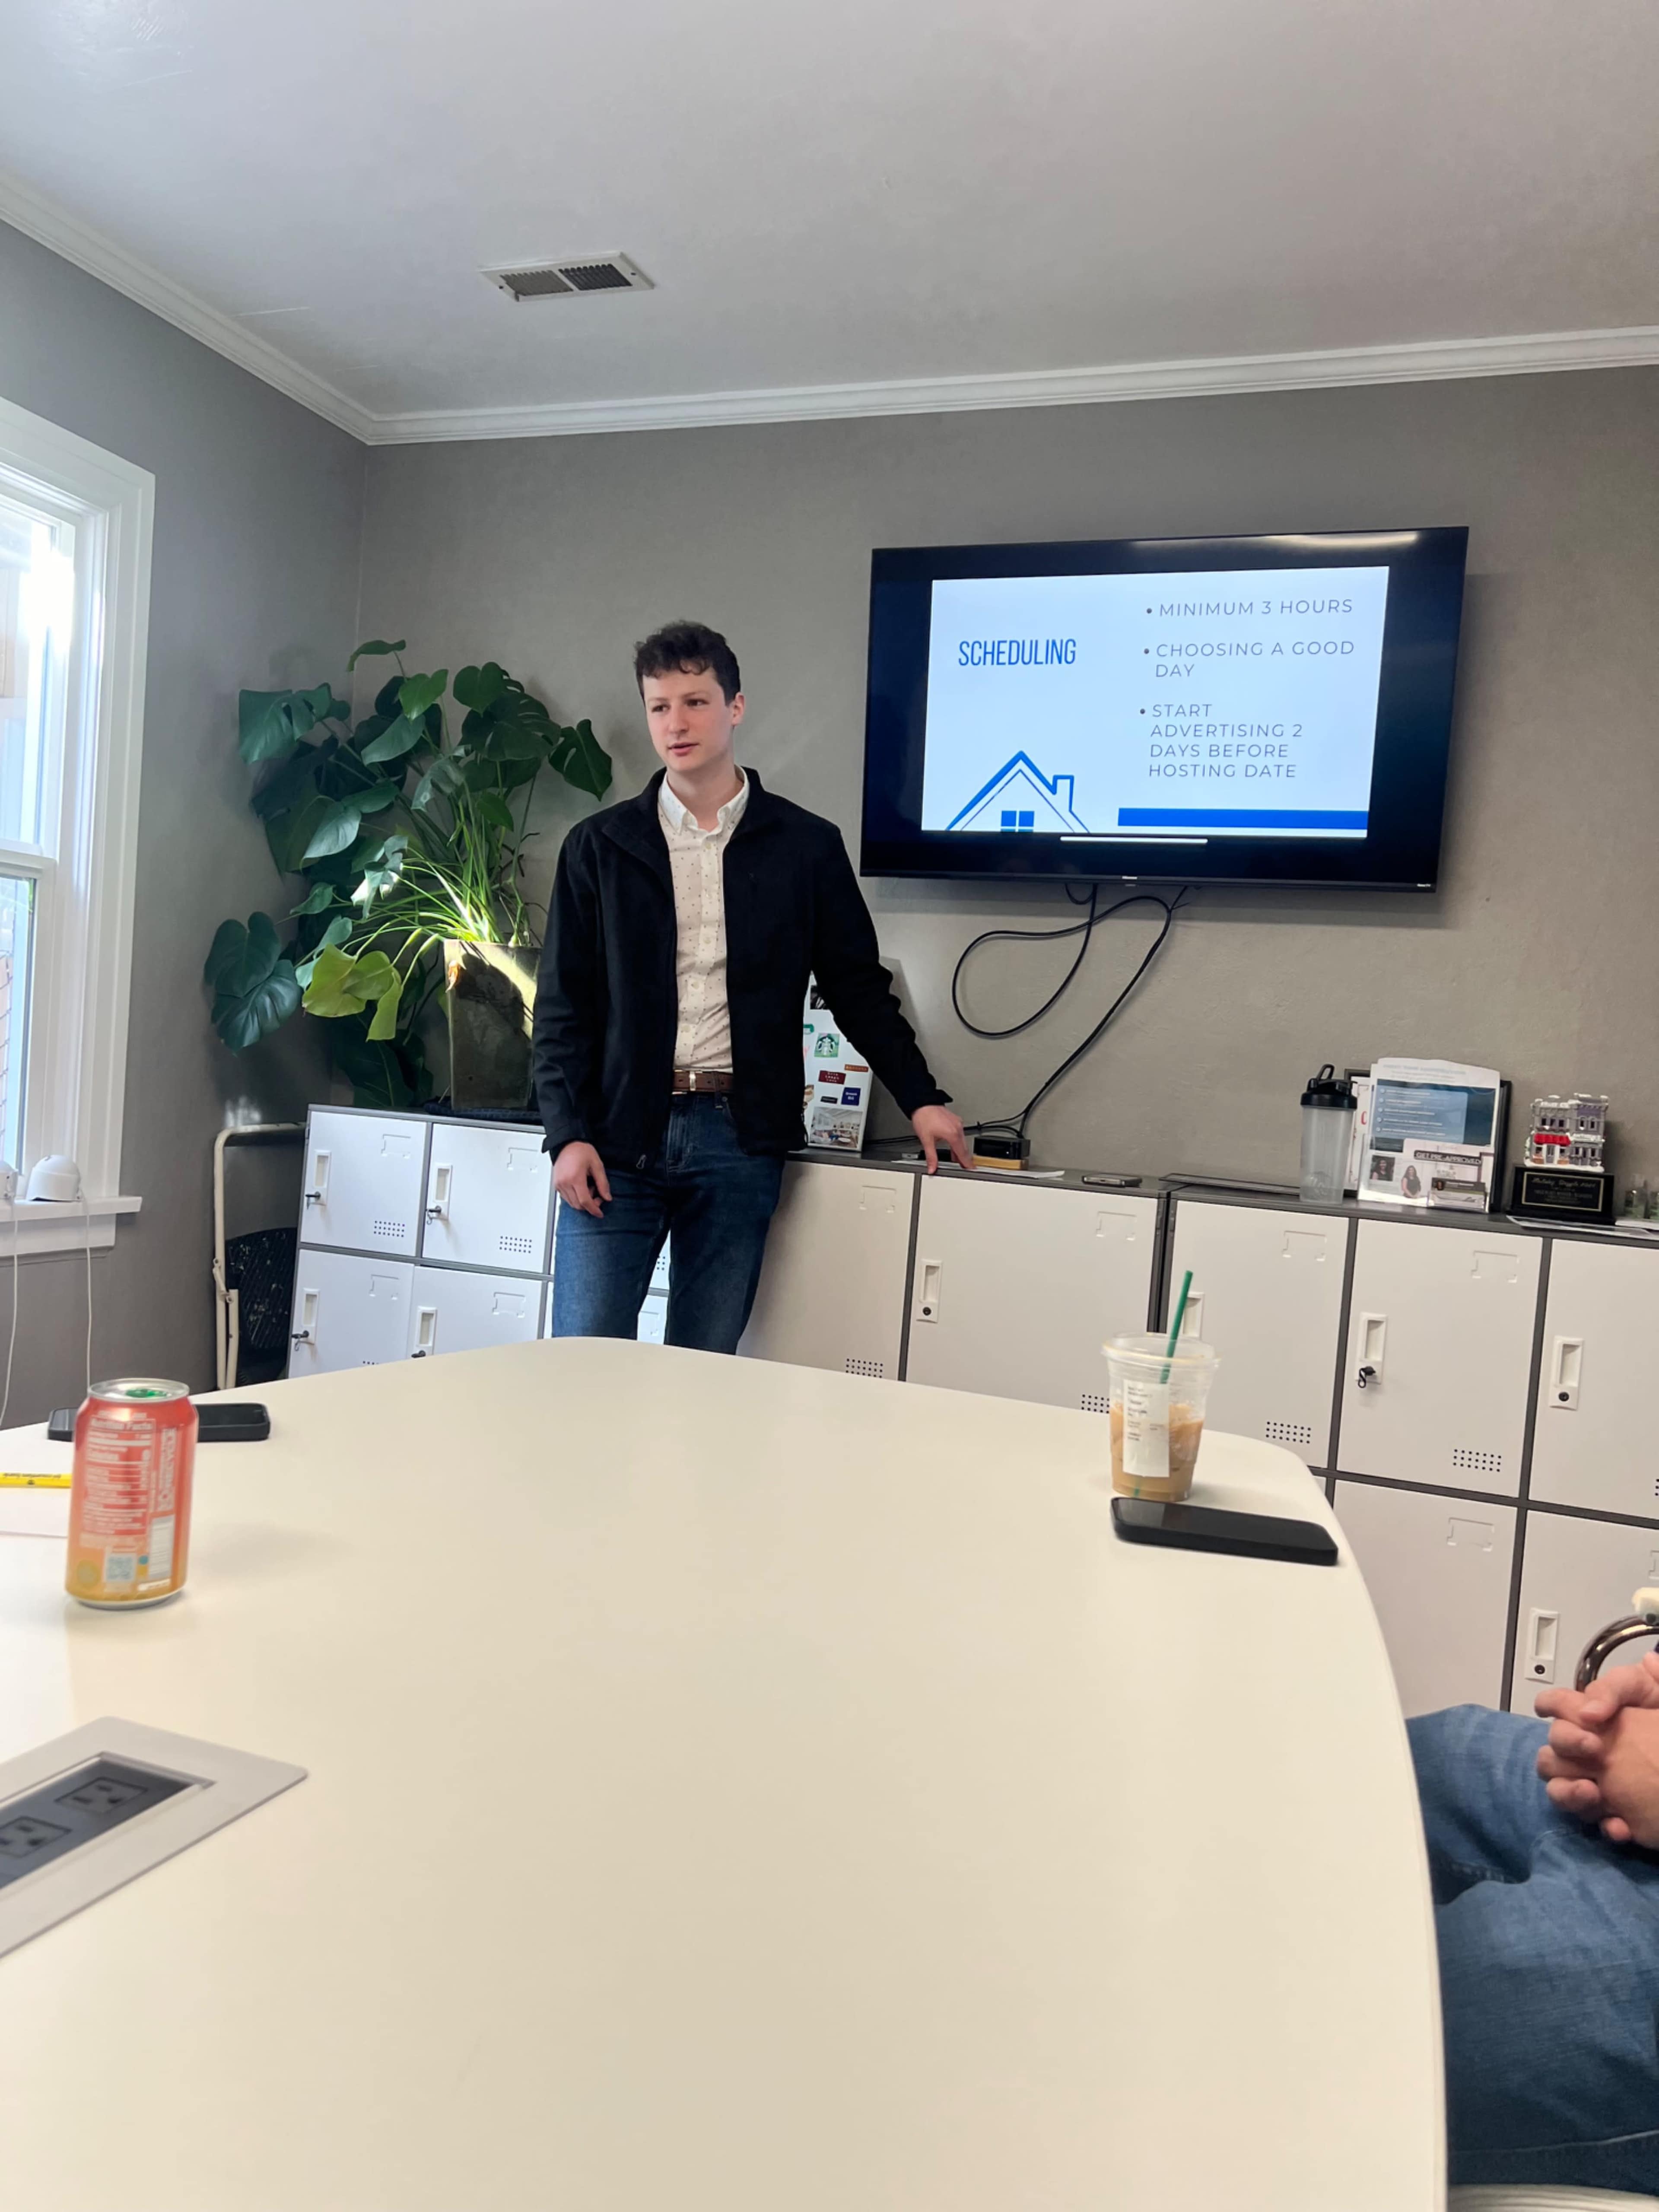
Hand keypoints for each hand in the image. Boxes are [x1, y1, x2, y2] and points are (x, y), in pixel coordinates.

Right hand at [553, 1141, 610, 1217]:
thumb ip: (603, 1183)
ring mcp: (559, 1184)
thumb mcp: (597, 1165)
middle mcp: (564, 1183)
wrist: (567, 1143)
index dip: (594, 1209)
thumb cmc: (581, 1150)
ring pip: (572, 1203)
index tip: (600, 1213)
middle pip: (578, 1205)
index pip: (584, 1201)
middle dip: (590, 1205)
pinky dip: (575, 1198)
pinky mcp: (556, 1185)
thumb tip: (607, 1197)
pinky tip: (581, 1187)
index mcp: (575, 1178)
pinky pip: (567, 1198)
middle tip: (598, 1195)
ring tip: (589, 1187)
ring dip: (582, 1201)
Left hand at [911, 1105, 972, 1173]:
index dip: (967, 1163)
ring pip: (962, 1141)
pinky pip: (960, 1134)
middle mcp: (958, 1128)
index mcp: (953, 1134)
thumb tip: (932, 1167)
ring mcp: (957, 1123)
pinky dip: (958, 1142)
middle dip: (965, 1159)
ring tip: (958, 1159)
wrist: (922, 1103)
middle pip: (964, 1148)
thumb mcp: (926, 1140)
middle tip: (965, 1167)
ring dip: (960, 1150)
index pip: (963, 1153)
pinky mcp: (955, 1120)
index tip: (971, 1169)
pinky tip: (953, 1146)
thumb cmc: (924, 1117)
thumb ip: (931, 1156)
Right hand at [1536, 1654, 1658, 1843]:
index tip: (1548, 1710)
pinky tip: (1621, 1825)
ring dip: (1569, 1793)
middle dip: (1565, 1747)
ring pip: (1560, 1791)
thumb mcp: (1642, 1687)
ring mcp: (1596, 1783)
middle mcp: (1585, 1751)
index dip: (1547, 1706)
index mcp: (1589, 1717)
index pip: (1555, 1706)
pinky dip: (1608, 1826)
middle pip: (1551, 1751)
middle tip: (1594, 1748)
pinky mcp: (1617, 1813)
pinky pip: (1600, 1824)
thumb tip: (1588, 1712)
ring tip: (1593, 1793)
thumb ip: (1614, 1688)